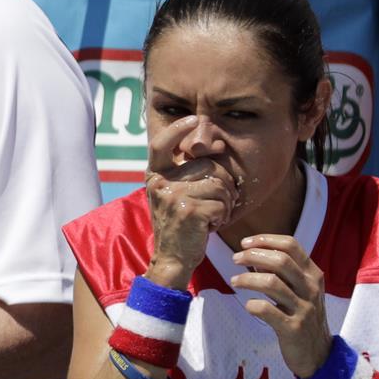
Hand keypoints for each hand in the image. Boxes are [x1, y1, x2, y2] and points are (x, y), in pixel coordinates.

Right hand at [145, 116, 238, 288]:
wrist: (172, 259)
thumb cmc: (181, 225)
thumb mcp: (175, 194)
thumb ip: (187, 171)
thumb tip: (215, 146)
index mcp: (155, 175)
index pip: (161, 143)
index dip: (178, 128)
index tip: (196, 119)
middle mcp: (160, 183)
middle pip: (208, 166)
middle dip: (221, 185)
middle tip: (214, 203)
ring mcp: (173, 196)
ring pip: (219, 184)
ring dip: (224, 202)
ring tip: (211, 215)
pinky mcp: (189, 211)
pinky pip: (221, 203)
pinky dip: (223, 216)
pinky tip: (210, 225)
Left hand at [230, 235, 331, 377]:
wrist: (319, 355)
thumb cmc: (305, 319)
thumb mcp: (301, 292)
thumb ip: (283, 274)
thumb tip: (256, 257)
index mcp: (313, 275)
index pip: (291, 246)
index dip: (266, 240)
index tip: (246, 242)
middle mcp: (311, 288)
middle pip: (280, 260)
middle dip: (253, 255)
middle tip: (236, 258)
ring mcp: (303, 308)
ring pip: (271, 283)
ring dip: (248, 279)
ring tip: (235, 281)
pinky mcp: (293, 328)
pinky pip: (267, 310)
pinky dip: (252, 304)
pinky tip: (248, 305)